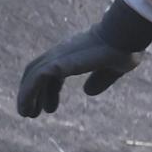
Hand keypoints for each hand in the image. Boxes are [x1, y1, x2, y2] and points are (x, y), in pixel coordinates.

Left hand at [16, 0, 151, 116]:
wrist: (125, 36)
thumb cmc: (124, 49)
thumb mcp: (112, 69)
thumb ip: (100, 80)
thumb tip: (88, 92)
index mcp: (73, 54)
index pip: (52, 72)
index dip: (49, 91)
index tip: (49, 108)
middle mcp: (61, 53)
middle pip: (37, 72)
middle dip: (33, 93)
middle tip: (32, 114)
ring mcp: (58, 56)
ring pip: (32, 74)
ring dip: (26, 96)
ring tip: (26, 114)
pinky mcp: (58, 63)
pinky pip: (36, 79)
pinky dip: (28, 93)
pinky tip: (27, 108)